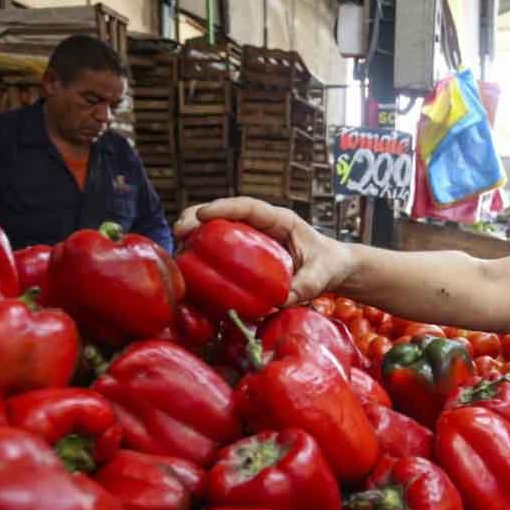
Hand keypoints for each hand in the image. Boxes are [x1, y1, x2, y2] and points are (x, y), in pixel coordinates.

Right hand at [174, 197, 354, 304]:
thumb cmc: (328, 265)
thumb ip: (305, 286)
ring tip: (176, 244)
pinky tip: (187, 261)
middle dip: (198, 216)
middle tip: (179, 232)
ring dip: (195, 231)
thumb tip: (280, 301)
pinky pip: (221, 245)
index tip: (203, 215)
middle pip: (225, 212)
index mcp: (280, 220)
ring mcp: (252, 236)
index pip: (249, 207)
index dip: (224, 207)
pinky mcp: (246, 250)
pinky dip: (203, 249)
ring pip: (218, 225)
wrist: (332, 267)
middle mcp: (262, 224)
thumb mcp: (321, 277)